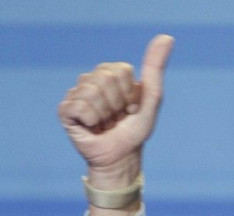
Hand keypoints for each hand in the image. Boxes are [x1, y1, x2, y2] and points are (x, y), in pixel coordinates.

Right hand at [58, 33, 173, 184]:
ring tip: (105, 124)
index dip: (129, 94)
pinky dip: (91, 121)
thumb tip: (168, 37)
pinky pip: (79, 107)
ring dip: (105, 114)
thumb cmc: (134, 132)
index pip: (120, 71)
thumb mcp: (151, 100)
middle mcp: (91, 80)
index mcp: (110, 74)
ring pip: (92, 93)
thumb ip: (155, 69)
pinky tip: (92, 128)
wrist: (120, 159)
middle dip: (117, 104)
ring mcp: (76, 94)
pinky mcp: (66, 110)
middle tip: (116, 118)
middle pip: (105, 79)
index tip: (130, 109)